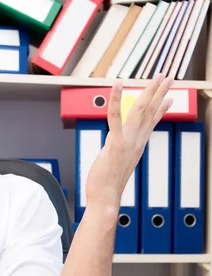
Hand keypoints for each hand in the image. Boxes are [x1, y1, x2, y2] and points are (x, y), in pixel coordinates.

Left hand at [85, 74, 173, 209]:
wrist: (106, 198)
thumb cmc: (107, 185)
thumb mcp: (117, 164)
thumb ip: (120, 153)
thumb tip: (117, 147)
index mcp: (137, 145)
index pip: (151, 123)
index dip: (161, 108)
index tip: (169, 97)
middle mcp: (136, 141)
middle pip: (150, 112)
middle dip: (159, 93)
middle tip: (168, 77)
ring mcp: (127, 141)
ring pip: (140, 111)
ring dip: (149, 92)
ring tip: (156, 77)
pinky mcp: (115, 143)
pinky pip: (115, 117)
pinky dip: (117, 100)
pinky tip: (118, 86)